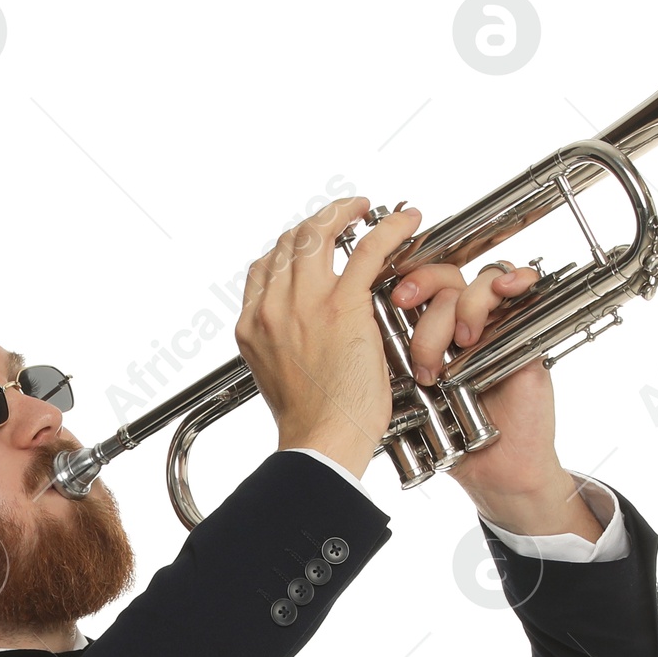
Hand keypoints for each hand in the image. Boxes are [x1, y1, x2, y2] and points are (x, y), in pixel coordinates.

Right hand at [236, 197, 422, 479]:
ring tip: (367, 211)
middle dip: (318, 222)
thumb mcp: (277, 378)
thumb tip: (300, 335)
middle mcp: (270, 308)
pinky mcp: (342, 306)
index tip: (312, 242)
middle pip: (289, 241)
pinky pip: (368, 250)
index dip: (290, 246)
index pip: (264, 267)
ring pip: (319, 233)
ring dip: (346, 213)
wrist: (320, 444)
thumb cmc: (309, 425)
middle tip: (345, 217)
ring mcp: (303, 303)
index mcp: (252, 326)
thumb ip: (284, 345)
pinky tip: (405, 222)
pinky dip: (389, 229)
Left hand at [384, 258, 592, 538]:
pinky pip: (523, 289)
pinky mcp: (524, 333)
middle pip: (444, 276)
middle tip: (410, 306)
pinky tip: (505, 290)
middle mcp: (461, 324)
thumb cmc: (450, 441)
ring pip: (479, 282)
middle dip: (425, 286)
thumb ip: (382, 363)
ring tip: (463, 342)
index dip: (404, 279)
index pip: (416, 283)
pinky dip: (514, 280)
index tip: (392, 296)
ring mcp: (494, 326)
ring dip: (466, 304)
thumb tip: (346, 330)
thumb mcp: (403, 396)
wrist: (492, 469)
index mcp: (429, 333)